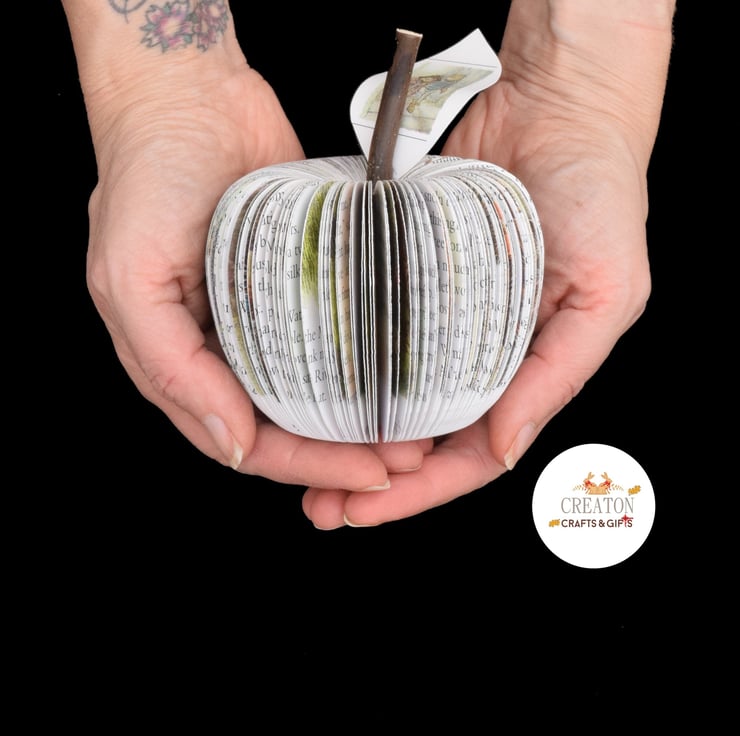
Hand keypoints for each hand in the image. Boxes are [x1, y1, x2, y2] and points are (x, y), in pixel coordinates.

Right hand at [84, 59, 427, 490]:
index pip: (245, 441)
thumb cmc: (149, 172)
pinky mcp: (297, 284)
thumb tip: (231, 442)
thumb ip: (169, 367)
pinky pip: (331, 340)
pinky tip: (399, 380)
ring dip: (361, 420)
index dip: (305, 467)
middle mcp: (220, 348)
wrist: (191, 92)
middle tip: (404, 459)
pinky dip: (363, 368)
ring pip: (314, 393)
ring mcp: (261, 318)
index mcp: (176, 359)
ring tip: (415, 433)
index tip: (367, 475)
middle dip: (343, 453)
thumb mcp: (131, 274)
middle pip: (286, 427)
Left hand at [302, 5, 672, 527]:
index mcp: (532, 369)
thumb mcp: (604, 291)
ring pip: (393, 395)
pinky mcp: (410, 279)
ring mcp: (443, 319)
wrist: (558, 105)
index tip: (367, 510)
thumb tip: (503, 448)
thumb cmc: (598, 191)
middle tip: (320, 506)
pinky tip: (311, 390)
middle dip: (374, 479)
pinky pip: (376, 334)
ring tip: (300, 461)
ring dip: (351, 433)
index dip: (423, 489)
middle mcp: (483, 354)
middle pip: (425, 436)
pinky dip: (346, 368)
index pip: (475, 452)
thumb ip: (558, 375)